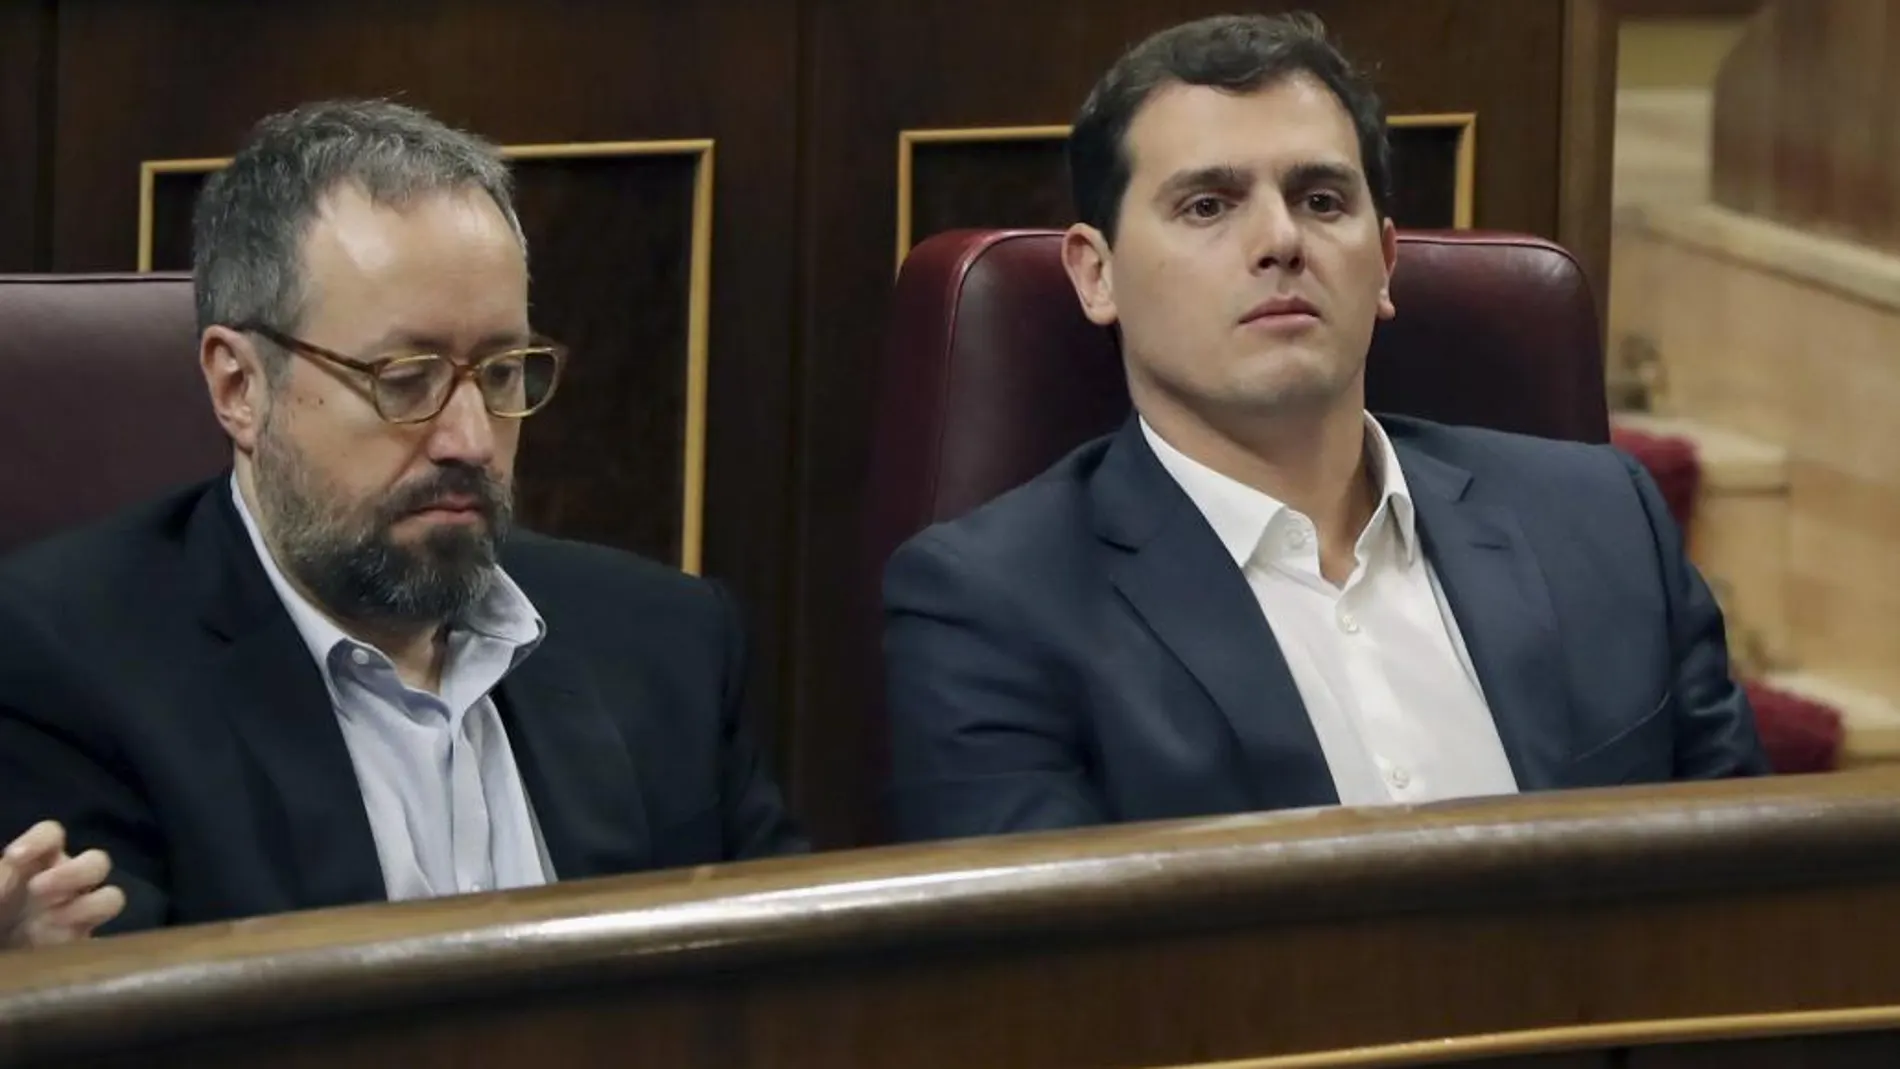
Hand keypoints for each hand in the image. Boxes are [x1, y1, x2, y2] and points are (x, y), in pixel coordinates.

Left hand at [1, 821, 124, 949]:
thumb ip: (0, 878)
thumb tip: (10, 868)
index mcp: (39, 860)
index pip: (52, 835)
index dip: (40, 840)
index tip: (13, 857)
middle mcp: (67, 880)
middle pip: (97, 862)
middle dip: (73, 874)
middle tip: (36, 889)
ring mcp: (79, 911)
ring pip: (111, 898)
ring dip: (88, 907)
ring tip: (52, 920)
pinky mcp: (80, 940)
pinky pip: (98, 936)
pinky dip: (78, 938)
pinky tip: (51, 943)